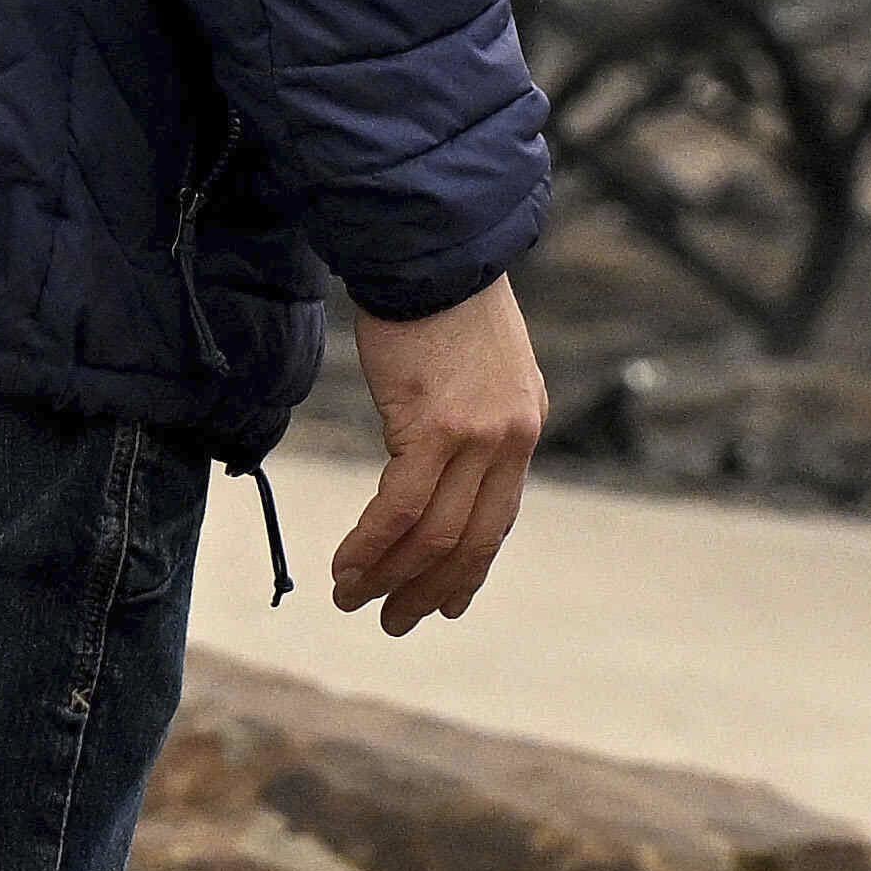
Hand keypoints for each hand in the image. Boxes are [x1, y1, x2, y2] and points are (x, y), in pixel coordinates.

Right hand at [331, 278, 543, 632]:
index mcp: (525, 424)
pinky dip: (371, 545)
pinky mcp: (437, 427)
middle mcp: (511, 437)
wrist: (432, 249)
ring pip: (434, 534)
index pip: (500, 517)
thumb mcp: (480, 365)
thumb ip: (473, 417)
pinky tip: (345, 567)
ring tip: (354, 600)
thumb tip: (443, 459)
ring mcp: (478, 435)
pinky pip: (401, 508)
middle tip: (395, 621)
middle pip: (471, 539)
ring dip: (390, 576)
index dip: (470, 568)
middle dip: (430, 588)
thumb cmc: (442, 300)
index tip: (447, 603)